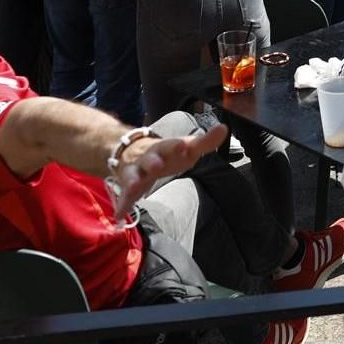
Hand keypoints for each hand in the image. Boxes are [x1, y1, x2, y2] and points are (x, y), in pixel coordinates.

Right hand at [109, 123, 227, 224]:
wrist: (131, 151)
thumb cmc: (166, 153)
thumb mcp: (185, 147)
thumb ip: (205, 141)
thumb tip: (224, 128)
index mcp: (165, 148)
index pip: (172, 145)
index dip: (177, 146)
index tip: (183, 145)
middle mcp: (149, 158)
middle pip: (150, 158)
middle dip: (153, 161)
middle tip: (157, 164)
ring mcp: (136, 171)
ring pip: (133, 176)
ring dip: (133, 181)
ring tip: (133, 188)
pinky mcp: (127, 186)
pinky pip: (124, 197)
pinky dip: (122, 205)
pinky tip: (119, 215)